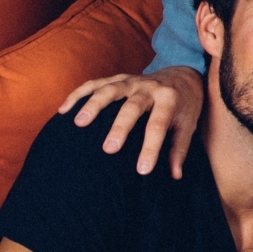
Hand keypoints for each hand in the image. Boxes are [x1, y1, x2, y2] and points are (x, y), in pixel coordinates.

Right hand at [59, 65, 204, 178]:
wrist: (183, 75)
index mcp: (170, 99)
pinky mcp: (117, 78)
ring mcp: (131, 81)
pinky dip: (78, 94)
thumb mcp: (188, 125)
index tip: (142, 171)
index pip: (158, 125)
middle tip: (108, 149)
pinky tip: (63, 111)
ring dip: (94, 105)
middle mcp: (150, 87)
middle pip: (133, 106)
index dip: (150, 148)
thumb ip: (179, 149)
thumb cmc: (184, 106)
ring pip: (110, 90)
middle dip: (120, 127)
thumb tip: (175, 176)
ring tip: (78, 124)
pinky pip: (94, 83)